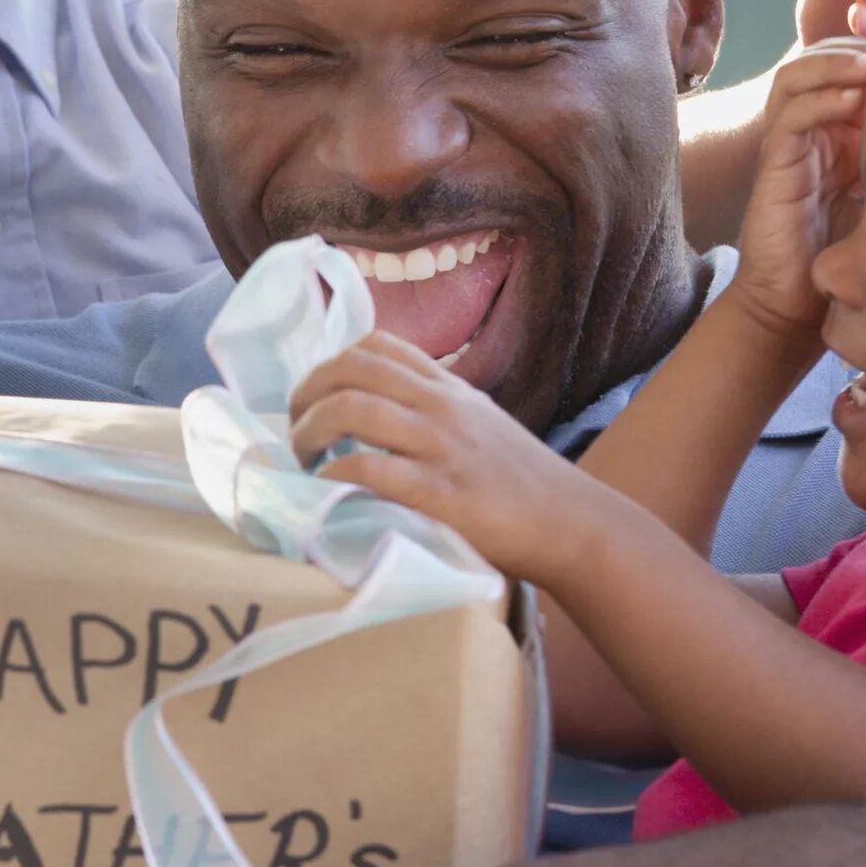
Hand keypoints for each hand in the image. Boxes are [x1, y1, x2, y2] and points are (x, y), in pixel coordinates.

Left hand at [286, 332, 597, 582]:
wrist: (570, 522)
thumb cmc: (522, 480)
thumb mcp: (480, 423)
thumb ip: (436, 409)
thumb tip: (380, 411)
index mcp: (448, 387)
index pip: (376, 344)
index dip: (329, 363)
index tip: (315, 397)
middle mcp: (440, 405)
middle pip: (350, 368)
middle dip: (306, 394)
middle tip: (295, 431)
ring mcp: (440, 445)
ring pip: (351, 409)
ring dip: (309, 432)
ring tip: (302, 460)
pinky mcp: (440, 491)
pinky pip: (371, 470)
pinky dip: (335, 475)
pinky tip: (327, 489)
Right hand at [728, 41, 865, 338]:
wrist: (798, 306)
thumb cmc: (849, 256)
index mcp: (836, 130)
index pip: (848, 64)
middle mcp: (809, 129)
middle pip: (821, 57)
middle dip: (858, 46)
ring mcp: (787, 145)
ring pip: (796, 75)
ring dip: (834, 62)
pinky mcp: (774, 166)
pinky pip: (791, 115)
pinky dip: (820, 98)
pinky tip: (852, 99)